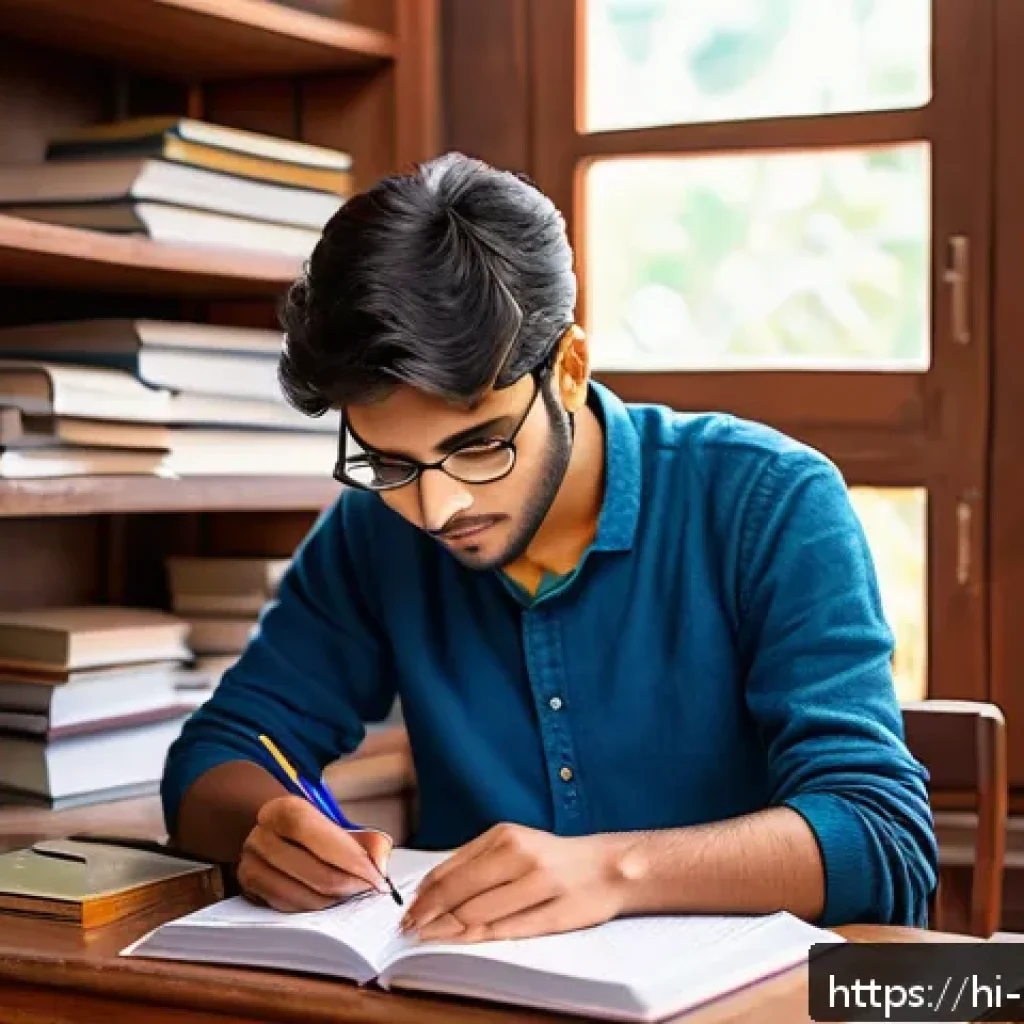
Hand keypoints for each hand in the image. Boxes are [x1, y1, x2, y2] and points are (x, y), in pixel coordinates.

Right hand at [237, 795, 391, 911]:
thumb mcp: (340, 826)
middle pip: (312, 871)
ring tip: (351, 891)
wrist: (277, 838)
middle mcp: (260, 837)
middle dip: (349, 884)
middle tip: (370, 887)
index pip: (311, 830)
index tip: (377, 875)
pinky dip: (316, 908)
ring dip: (335, 900)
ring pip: (303, 897)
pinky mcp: (250, 893)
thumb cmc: (316, 833)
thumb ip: (368, 841)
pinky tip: (330, 899)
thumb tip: (380, 866)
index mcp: (281, 810)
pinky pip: (291, 910)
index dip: (347, 855)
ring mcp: (250, 867)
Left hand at [400, 823, 636, 942]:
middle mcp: (522, 856)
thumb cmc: (552, 858)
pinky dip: (478, 938)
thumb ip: (475, 861)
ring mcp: (540, 884)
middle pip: (461, 893)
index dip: (424, 894)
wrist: (607, 867)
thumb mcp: (513, 844)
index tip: (407, 910)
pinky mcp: (556, 913)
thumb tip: (429, 888)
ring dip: (448, 930)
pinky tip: (462, 941)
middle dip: (429, 914)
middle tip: (410, 929)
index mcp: (506, 836)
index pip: (452, 869)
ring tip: (428, 938)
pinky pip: (508, 930)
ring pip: (480, 914)